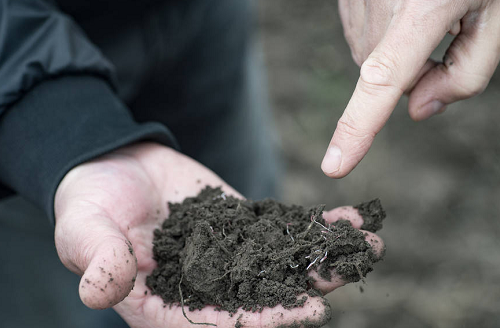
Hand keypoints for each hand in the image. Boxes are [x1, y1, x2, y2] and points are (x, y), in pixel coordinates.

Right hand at [54, 142, 383, 326]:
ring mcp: (228, 256)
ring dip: (322, 258)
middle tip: (350, 274)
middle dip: (308, 290)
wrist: (111, 166)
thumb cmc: (89, 201)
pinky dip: (311, 226)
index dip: (261, 322)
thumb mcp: (84, 229)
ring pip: (280, 265)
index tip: (304, 313)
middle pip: (262, 299)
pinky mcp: (241, 227)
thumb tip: (99, 291)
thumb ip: (97, 258)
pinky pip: (279, 231)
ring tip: (366, 246)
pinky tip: (346, 220)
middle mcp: (204, 287)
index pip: (218, 323)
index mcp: (164, 304)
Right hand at [322, 0, 499, 177]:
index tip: (334, 165)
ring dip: (398, 50)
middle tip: (447, 32)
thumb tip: (419, 111)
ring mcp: (355, 1)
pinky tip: (403, 4)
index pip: (382, 82)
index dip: (358, 128)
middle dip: (416, 71)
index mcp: (423, 8)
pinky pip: (361, 35)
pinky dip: (383, 32)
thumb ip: (468, 73)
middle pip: (387, 77)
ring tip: (426, 11)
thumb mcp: (496, 14)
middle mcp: (379, 6)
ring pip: (371, 58)